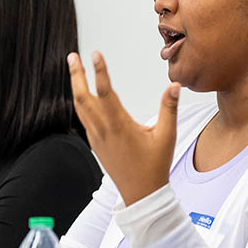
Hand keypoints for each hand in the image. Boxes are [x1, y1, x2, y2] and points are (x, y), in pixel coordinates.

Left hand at [67, 51, 179, 206]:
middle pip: (83, 97)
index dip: (99, 71)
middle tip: (73, 57)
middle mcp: (103, 130)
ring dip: (76, 87)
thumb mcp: (167, 136)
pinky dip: (81, 103)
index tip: (95, 54)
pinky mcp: (95, 143)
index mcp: (119, 126)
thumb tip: (174, 85)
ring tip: (74, 69)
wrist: (140, 194)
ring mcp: (96, 138)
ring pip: (80, 108)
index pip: (106, 92)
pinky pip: (84, 119)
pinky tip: (82, 95)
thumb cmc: (154, 166)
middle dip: (77, 75)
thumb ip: (169, 108)